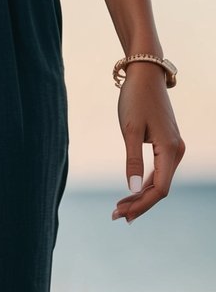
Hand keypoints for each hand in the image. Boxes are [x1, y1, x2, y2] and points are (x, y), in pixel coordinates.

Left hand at [112, 63, 185, 221]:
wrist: (145, 75)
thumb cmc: (136, 99)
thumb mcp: (130, 131)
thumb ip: (132, 161)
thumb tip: (134, 188)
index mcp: (170, 149)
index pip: (160, 189)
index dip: (141, 204)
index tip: (121, 214)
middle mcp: (177, 151)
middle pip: (160, 188)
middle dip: (139, 204)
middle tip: (115, 216)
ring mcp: (173, 148)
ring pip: (160, 181)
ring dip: (140, 196)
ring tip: (119, 209)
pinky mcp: (167, 145)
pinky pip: (158, 171)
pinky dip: (144, 184)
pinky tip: (131, 193)